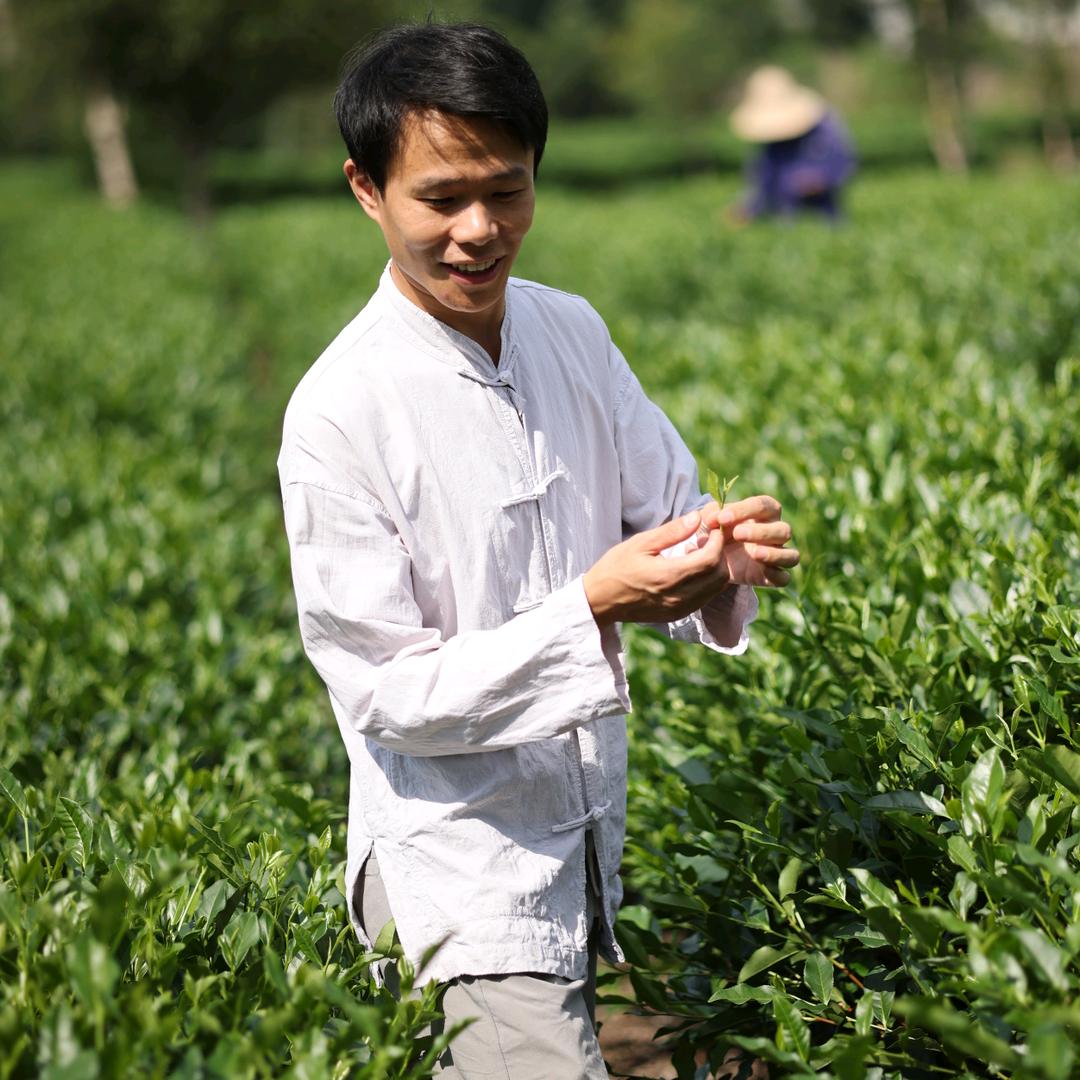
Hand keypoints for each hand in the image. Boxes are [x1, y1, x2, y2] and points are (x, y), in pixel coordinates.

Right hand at [583, 511, 730, 627]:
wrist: (599, 601)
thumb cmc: (615, 568)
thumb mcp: (639, 543)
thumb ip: (671, 532)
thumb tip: (696, 518)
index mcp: (669, 576)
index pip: (711, 559)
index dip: (718, 540)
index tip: (712, 527)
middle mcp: (679, 597)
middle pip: (720, 576)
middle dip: (720, 554)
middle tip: (707, 539)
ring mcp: (680, 609)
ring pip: (716, 589)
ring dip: (715, 569)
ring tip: (698, 553)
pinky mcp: (678, 615)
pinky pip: (705, 598)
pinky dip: (707, 582)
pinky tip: (691, 569)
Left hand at [697, 494, 798, 587]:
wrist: (711, 559)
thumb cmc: (715, 531)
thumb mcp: (709, 519)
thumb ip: (711, 514)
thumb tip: (713, 518)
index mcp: (764, 513)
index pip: (764, 505)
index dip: (744, 510)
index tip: (722, 518)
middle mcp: (776, 533)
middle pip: (783, 530)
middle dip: (761, 531)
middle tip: (737, 534)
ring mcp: (777, 556)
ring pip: (791, 555)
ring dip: (774, 554)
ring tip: (754, 553)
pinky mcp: (772, 576)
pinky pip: (784, 578)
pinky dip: (776, 575)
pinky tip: (761, 571)